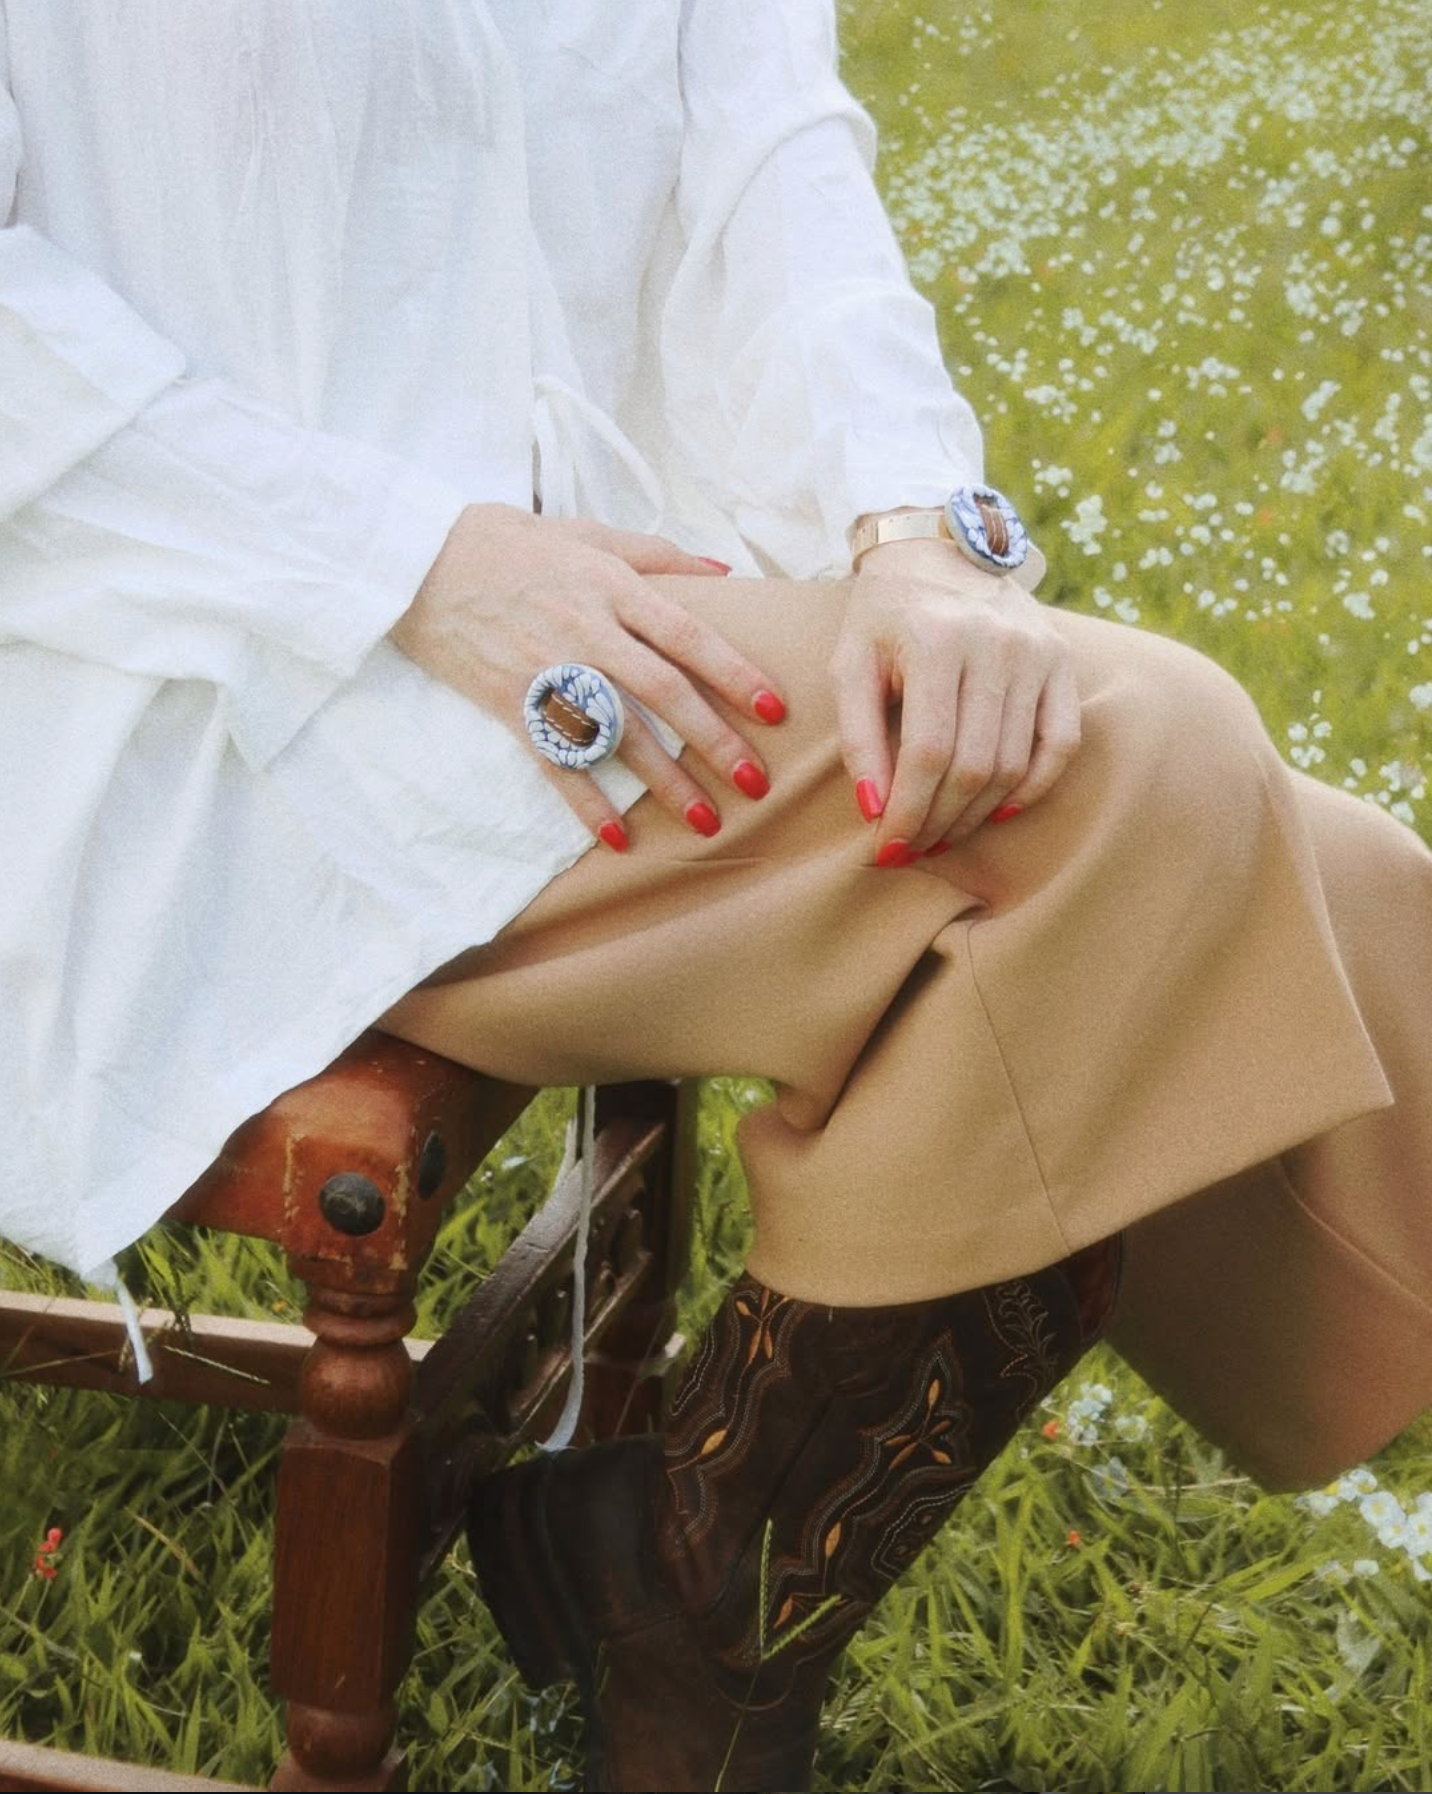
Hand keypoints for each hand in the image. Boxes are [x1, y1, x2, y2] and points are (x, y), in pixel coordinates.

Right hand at [389, 504, 784, 845]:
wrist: (417, 562)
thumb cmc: (508, 544)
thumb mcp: (585, 533)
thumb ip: (656, 555)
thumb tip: (723, 572)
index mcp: (611, 589)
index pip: (686, 636)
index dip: (733, 672)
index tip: (773, 708)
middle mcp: (585, 632)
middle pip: (663, 693)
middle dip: (712, 740)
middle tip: (754, 781)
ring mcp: (547, 672)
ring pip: (617, 735)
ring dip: (665, 782)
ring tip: (706, 820)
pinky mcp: (511, 705)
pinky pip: (556, 762)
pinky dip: (586, 803)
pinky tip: (618, 839)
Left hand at [832, 537, 1079, 857]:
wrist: (939, 550)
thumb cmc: (884, 616)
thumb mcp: (851, 665)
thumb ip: (858, 738)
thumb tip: (875, 812)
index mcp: (937, 641)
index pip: (927, 752)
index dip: (908, 811)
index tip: (887, 850)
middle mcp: (996, 645)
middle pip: (973, 765)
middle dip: (939, 821)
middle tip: (913, 848)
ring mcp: (1037, 653)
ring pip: (1014, 763)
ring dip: (977, 813)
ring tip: (943, 834)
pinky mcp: (1061, 661)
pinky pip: (1062, 742)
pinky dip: (1034, 786)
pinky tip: (998, 810)